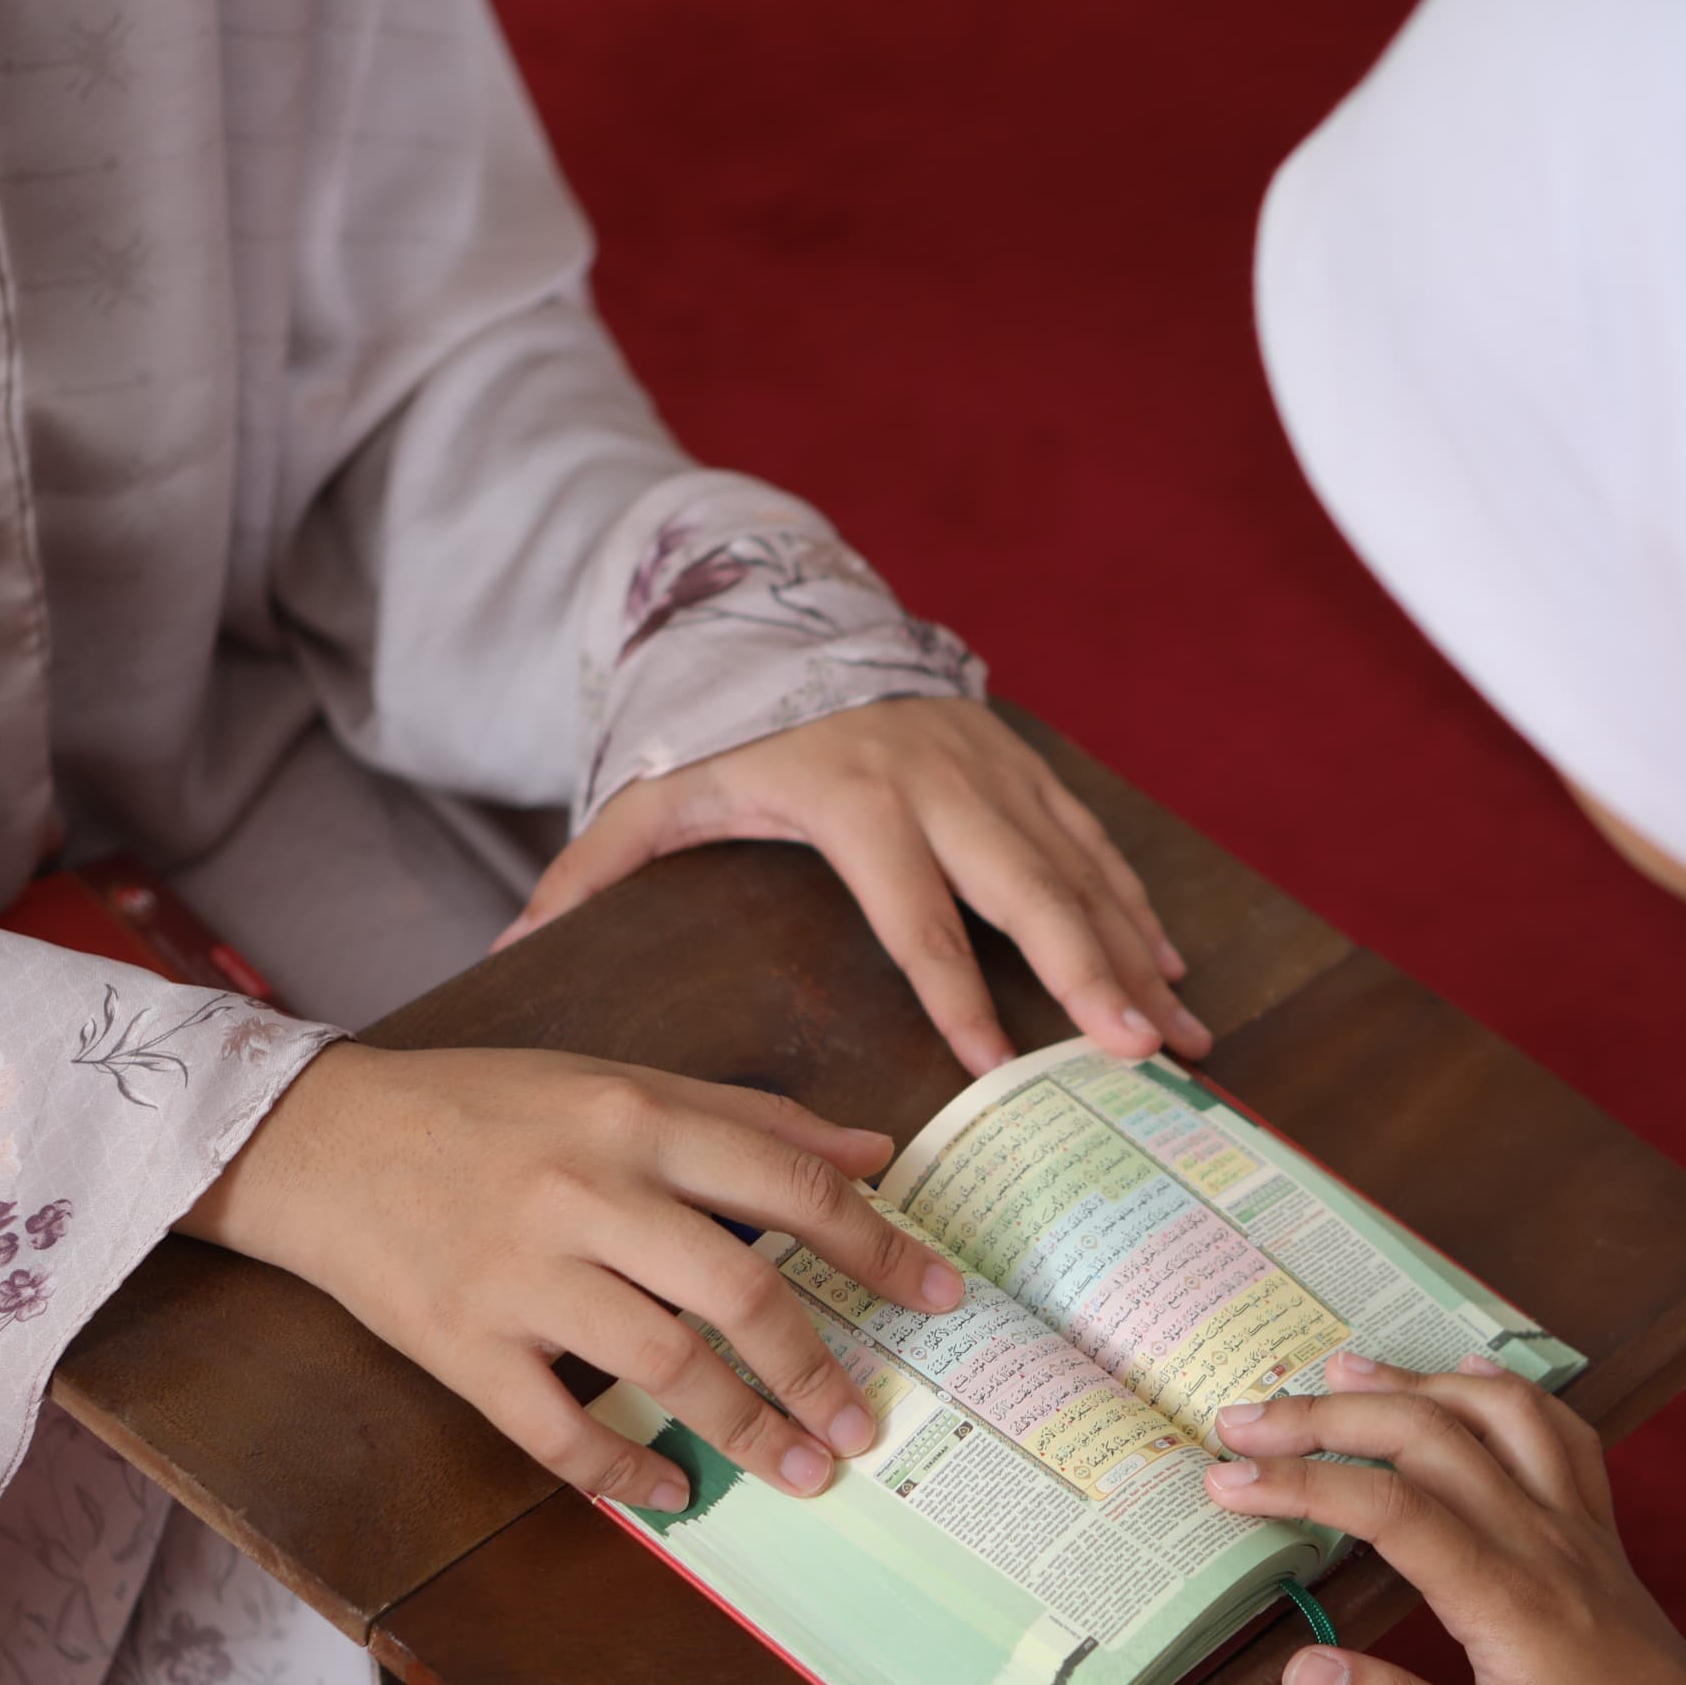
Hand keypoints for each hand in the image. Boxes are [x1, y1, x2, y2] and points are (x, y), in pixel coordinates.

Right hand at [176, 1042, 970, 1512]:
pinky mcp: (460, 1342)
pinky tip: (673, 1497)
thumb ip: (747, 1118)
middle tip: (866, 1424)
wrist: (315, 1138)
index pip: (788, 1185)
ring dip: (746, 1429)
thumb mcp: (616, 1080)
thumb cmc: (481, 1107)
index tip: (941, 1295)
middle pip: (738, 1290)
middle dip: (818, 1367)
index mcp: (635, 1115)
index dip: (878, 1246)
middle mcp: (586, 1190)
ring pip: (663, 1366)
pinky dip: (623, 1473)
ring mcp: (521, 1273)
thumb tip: (872, 1159)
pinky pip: (557, 1428)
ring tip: (803, 1472)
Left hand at [496, 698, 1209, 1076]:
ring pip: (1078, 872)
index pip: (913, 917)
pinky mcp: (1025, 766)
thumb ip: (589, 871)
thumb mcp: (653, 792)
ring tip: (1179, 1033)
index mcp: (854, 800)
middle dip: (1088, 973)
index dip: (954, 995)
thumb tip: (506, 952)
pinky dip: (1135, 907)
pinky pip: (1092, 846)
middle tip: (1137, 1047)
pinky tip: (1172, 969)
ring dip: (1134, 954)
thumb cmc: (726, 732)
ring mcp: (995, 771)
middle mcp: (940, 783)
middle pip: (1025, 893)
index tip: (996, 1065)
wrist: (802, 619)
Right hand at [1202, 1353, 1685, 1684]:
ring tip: (1338, 1374)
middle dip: (1326, 1416)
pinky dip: (1504, 1391)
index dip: (1301, 1483)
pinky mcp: (1597, 1526)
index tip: (1226, 1483)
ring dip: (1411, 1382)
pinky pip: (1558, 1431)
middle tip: (1245, 1418)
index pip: (1387, 1508)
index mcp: (1505, 1592)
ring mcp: (1573, 1521)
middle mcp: (1539, 1535)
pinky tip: (1465, 1376)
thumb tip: (1300, 1671)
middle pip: (1425, 1436)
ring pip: (1493, 1413)